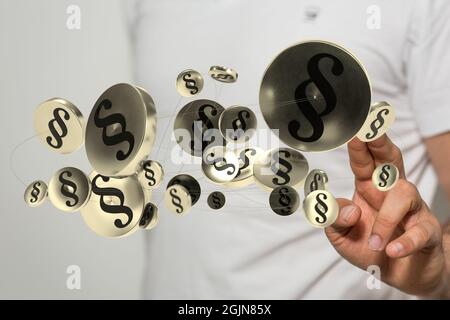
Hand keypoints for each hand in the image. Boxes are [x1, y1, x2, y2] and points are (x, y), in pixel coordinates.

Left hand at [325, 135, 446, 295]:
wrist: (400, 276)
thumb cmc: (369, 248)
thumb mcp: (341, 236)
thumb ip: (335, 221)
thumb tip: (348, 209)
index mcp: (369, 189)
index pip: (364, 162)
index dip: (359, 147)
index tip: (354, 129)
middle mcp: (391, 192)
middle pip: (390, 161)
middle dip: (382, 144)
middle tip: (372, 130)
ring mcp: (412, 209)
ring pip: (404, 195)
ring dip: (386, 219)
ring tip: (375, 242)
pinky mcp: (427, 231)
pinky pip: (420, 230)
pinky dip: (405, 241)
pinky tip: (392, 250)